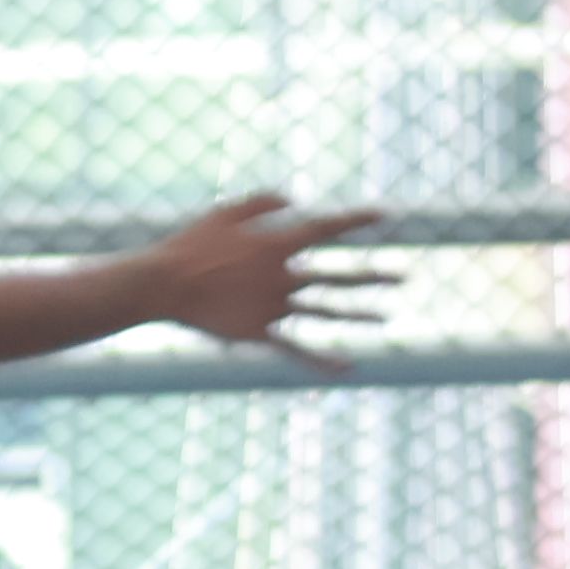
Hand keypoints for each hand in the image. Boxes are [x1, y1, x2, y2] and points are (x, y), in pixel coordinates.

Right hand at [138, 194, 393, 370]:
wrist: (163, 284)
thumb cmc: (191, 244)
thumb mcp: (226, 211)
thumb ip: (264, 201)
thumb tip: (295, 200)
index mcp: (276, 244)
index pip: (327, 228)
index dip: (357, 220)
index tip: (386, 215)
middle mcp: (283, 276)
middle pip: (338, 276)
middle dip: (374, 275)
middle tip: (405, 276)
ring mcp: (274, 307)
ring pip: (326, 312)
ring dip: (359, 314)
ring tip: (387, 317)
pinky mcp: (261, 333)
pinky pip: (298, 350)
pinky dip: (324, 361)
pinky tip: (350, 368)